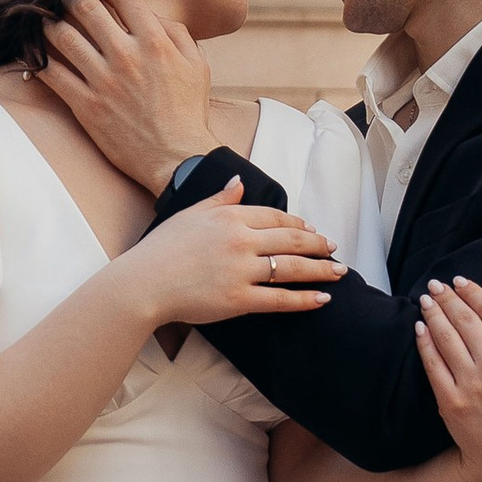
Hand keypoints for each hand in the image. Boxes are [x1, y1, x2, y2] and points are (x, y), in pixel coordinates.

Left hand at [40, 0, 218, 193]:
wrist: (177, 157)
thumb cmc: (188, 111)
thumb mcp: (197, 65)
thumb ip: (176, 33)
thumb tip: (150, 14)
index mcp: (154, 42)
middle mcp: (126, 56)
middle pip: (86, 8)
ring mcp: (103, 81)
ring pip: (63, 36)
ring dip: (49, 23)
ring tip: (44, 20)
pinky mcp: (85, 105)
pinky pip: (51, 75)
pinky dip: (37, 60)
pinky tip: (33, 54)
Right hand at [131, 174, 335, 329]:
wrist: (143, 284)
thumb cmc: (161, 249)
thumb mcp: (190, 214)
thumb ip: (219, 198)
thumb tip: (239, 182)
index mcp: (229, 216)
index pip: (275, 216)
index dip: (298, 223)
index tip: (311, 229)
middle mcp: (241, 240)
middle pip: (292, 239)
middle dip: (318, 244)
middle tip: (334, 248)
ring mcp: (241, 270)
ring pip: (292, 268)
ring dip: (321, 270)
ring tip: (339, 272)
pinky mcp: (239, 299)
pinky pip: (280, 299)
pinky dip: (304, 299)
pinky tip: (322, 299)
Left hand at [417, 278, 481, 481]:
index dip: (473, 292)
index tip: (460, 281)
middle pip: (465, 319)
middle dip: (447, 297)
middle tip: (436, 285)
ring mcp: (472, 383)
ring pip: (446, 336)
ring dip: (433, 313)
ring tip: (426, 300)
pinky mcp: (451, 400)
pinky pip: (433, 363)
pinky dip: (424, 342)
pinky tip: (420, 328)